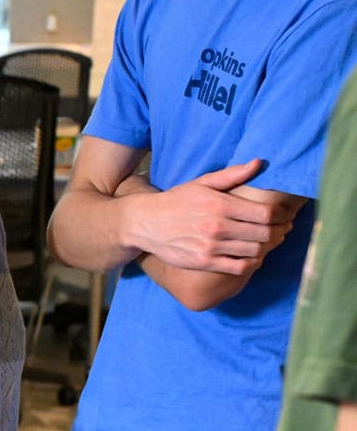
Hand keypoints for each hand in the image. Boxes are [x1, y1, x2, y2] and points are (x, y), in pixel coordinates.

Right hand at [128, 160, 293, 272]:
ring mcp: (210, 246)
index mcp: (220, 204)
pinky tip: (252, 257)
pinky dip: (252, 263)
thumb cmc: (176, 201)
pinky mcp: (204, 262)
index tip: (285, 216)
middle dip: (279, 231)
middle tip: (283, 230)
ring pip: (255, 251)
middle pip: (264, 234)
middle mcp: (216, 226)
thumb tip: (259, 163)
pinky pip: (239, 267)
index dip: (281, 216)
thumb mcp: (201, 183)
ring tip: (269, 242)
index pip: (266, 213)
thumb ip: (232, 175)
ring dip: (267, 247)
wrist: (144, 223)